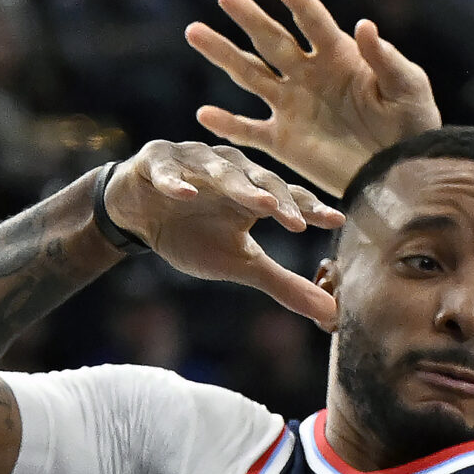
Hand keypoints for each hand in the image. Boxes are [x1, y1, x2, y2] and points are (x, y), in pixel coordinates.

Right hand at [104, 142, 343, 326]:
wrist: (136, 215)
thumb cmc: (193, 235)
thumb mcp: (239, 263)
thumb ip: (283, 283)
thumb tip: (330, 312)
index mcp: (254, 193)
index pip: (288, 200)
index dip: (311, 210)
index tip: (336, 221)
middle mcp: (231, 169)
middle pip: (259, 182)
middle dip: (279, 200)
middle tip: (297, 221)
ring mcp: (194, 161)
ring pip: (220, 171)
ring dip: (240, 186)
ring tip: (262, 203)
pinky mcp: (157, 160)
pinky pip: (167, 171)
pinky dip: (176, 182)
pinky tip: (186, 194)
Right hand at [186, 0, 442, 196]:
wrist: (404, 172)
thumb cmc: (414, 125)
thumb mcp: (409, 89)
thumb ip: (387, 59)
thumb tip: (364, 25)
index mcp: (339, 56)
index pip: (314, 23)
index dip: (299, 2)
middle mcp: (308, 74)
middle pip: (272, 41)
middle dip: (250, 18)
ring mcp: (292, 106)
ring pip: (250, 75)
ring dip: (223, 54)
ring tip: (194, 30)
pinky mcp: (284, 141)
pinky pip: (250, 131)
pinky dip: (228, 125)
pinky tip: (205, 114)